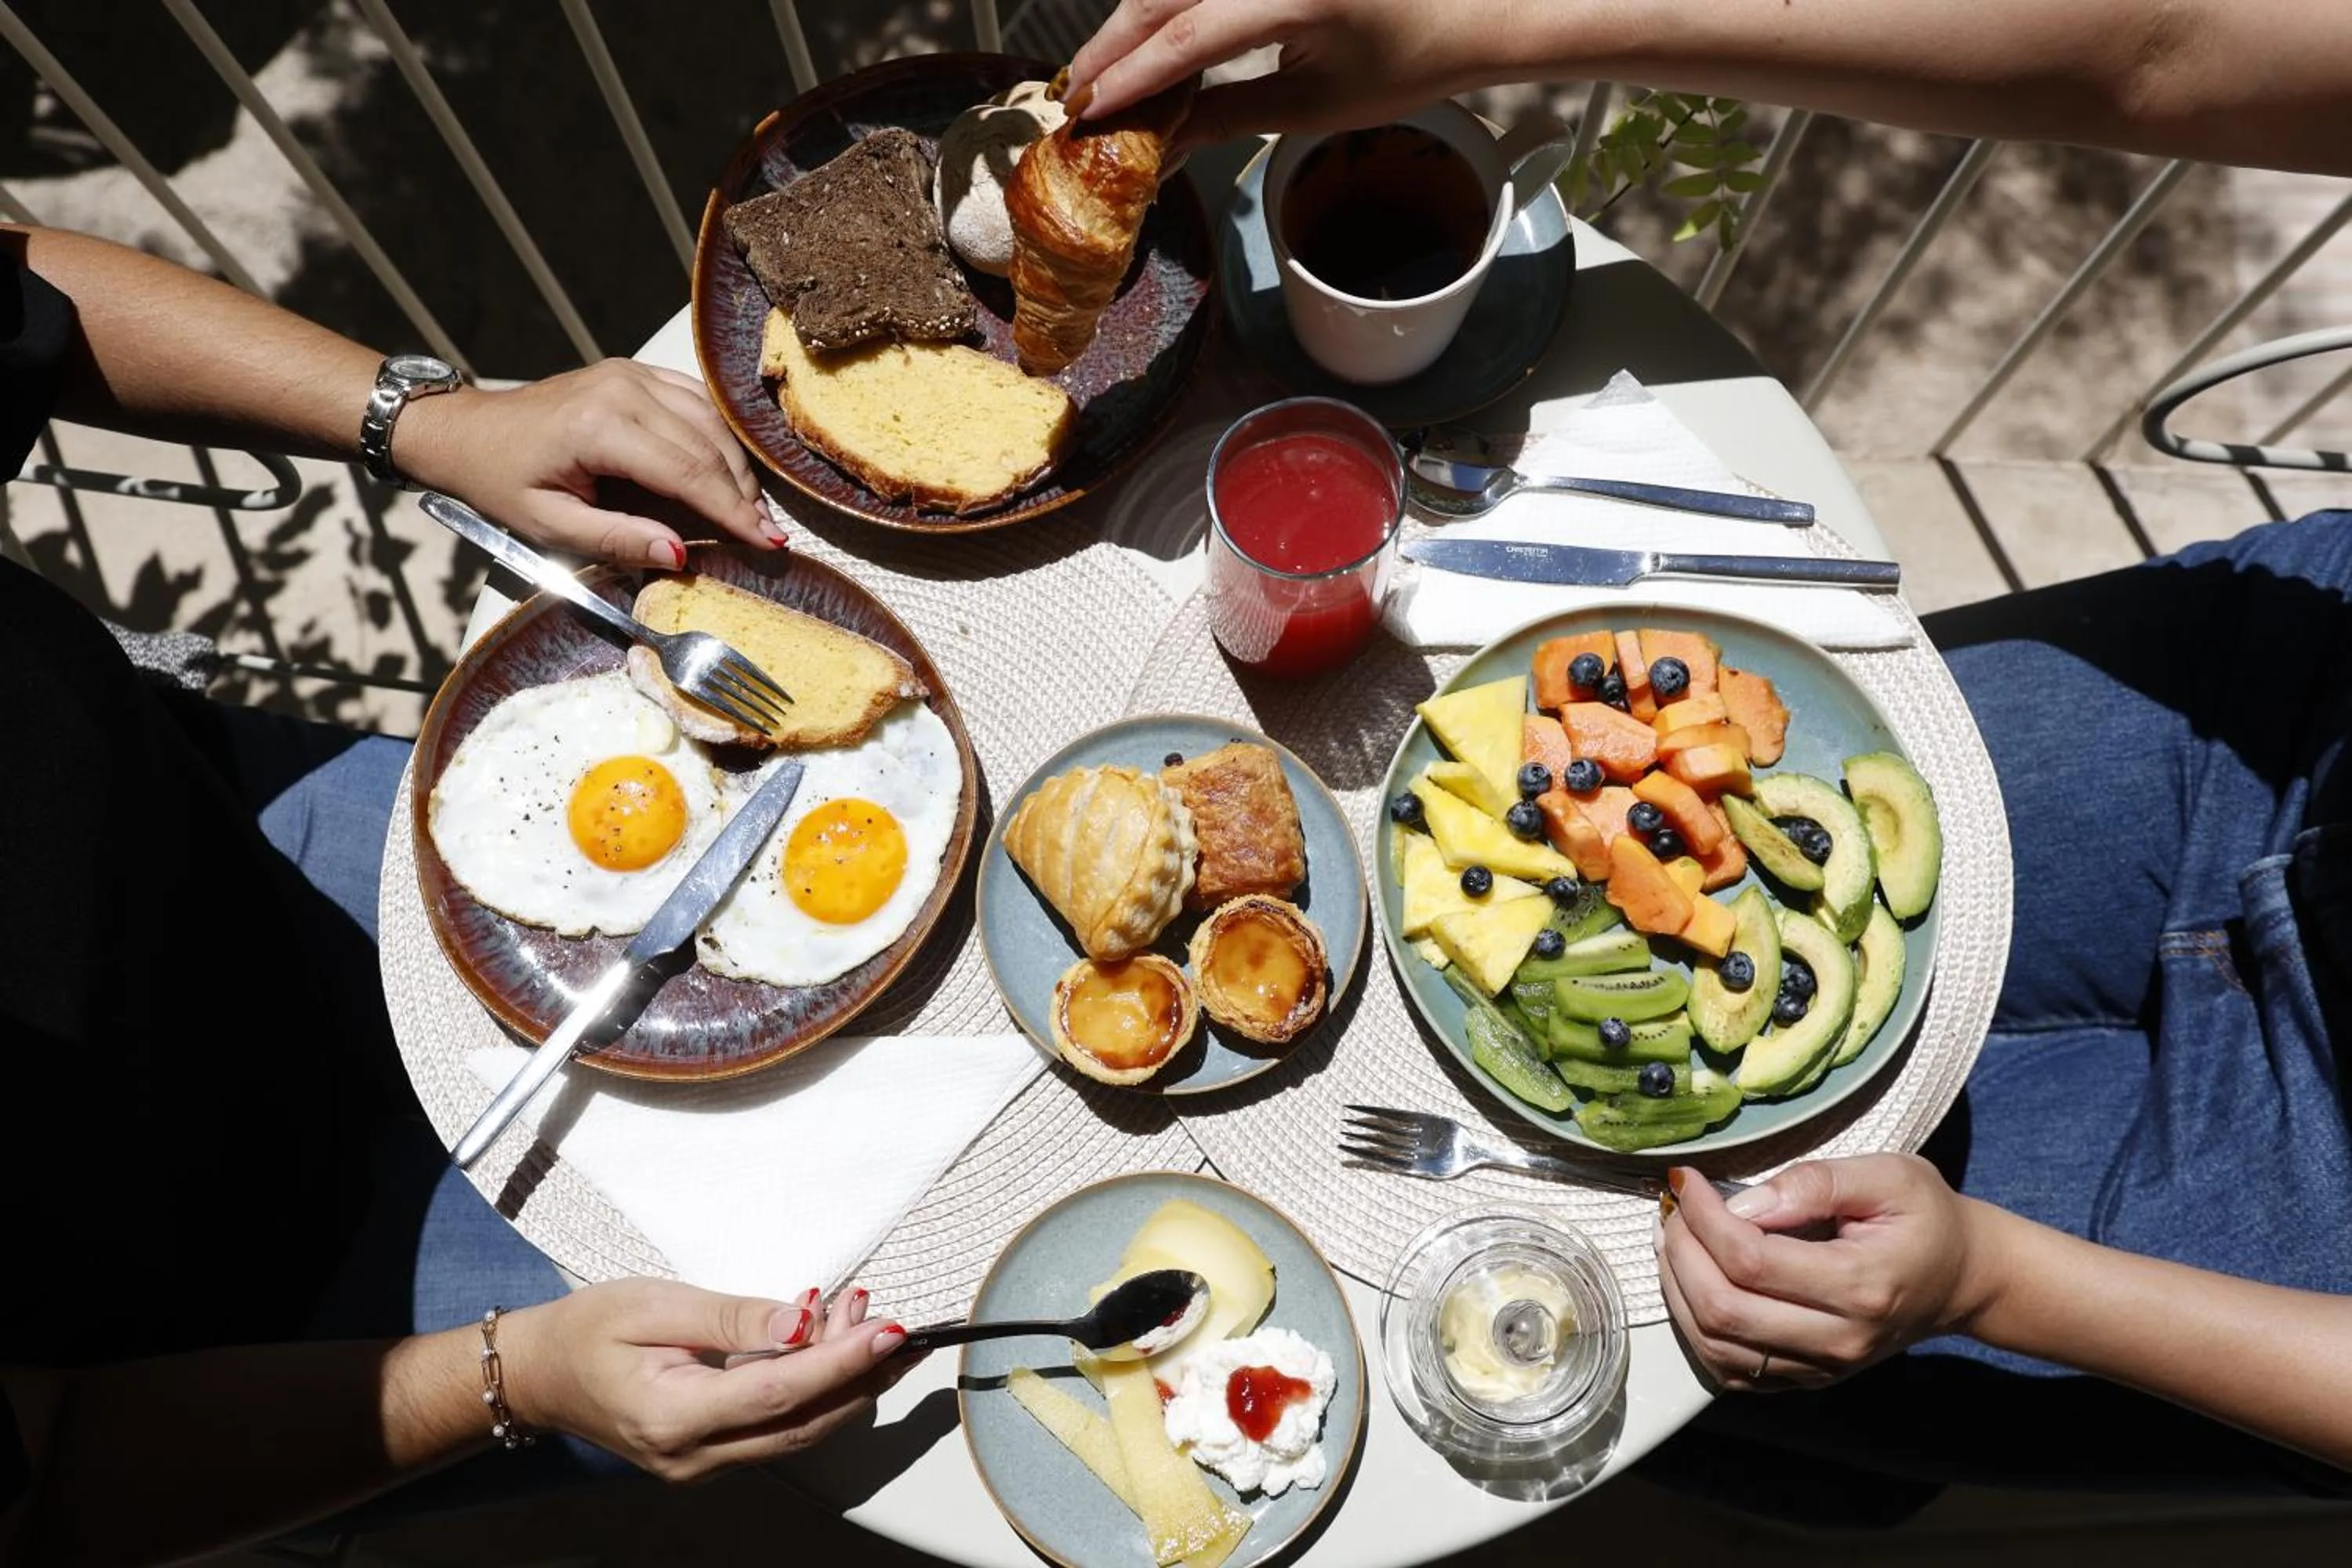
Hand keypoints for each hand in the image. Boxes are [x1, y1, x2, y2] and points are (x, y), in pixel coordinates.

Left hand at [395, 359, 786, 567]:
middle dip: (742, 493)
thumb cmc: (500, 482)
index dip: (732, 510)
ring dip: (736, 466)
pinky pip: (695, 400)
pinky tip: (729, 468)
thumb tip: (680, 555)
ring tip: (750, 510)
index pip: (687, 471)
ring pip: (709, 419)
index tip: (766, 542)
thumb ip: (617, 538)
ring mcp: (631, 373)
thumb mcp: (549, 526)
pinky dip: (719, 436)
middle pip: (707, 444)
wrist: (465, 431)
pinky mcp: (634, 371)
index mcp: (599, 428)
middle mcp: (622, 389)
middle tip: (767, 535)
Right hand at [497, 1278, 914, 1480]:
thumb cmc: (590, 1329)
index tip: (890, 1331)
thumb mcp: (657, 1304)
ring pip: (797, 1432)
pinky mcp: (711, 1457)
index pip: (779, 1393)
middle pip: (802, 1424)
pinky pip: (777, 1430)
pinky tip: (828, 1345)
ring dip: (842, 1381)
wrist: (542, 1374)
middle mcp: (692, 1456)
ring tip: (866, 1322)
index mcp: (672, 1415)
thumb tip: (803, 1325)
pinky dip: (813, 1390)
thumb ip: (734, 1317)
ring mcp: (702, 1466)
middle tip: (896, 1327)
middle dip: (860, 1375)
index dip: (841, 1362)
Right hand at [1068, 0, 1493, 148]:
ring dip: (1131, 24)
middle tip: (1075, 96)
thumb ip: (1228, 117)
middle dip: (1111, 46)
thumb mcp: (1312, 107)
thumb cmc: (1405, 64)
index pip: (1185, 39)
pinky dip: (1164, 8)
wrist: (1468, 10)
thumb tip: (1160, 145)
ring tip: (1101, 75)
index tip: (1085, 113)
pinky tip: (1147, 44)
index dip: (1128, 78)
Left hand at [1656, 1155, 2002, 1390]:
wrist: (1963, 1279)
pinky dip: (1694, 1325)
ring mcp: (1822, 1368)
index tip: (1686, 1181)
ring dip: (1677, 1288)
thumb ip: (1815, 1183)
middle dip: (1680, 1251)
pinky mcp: (1806, 1379)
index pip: (1751, 1260)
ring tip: (1672, 1238)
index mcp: (1862, 1286)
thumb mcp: (1889, 1176)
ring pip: (1716, 1344)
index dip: (1703, 1218)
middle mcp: (1840, 1340)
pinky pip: (1729, 1368)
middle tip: (1673, 1209)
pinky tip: (1690, 1281)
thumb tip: (1743, 1204)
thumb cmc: (1926, 1219)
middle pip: (1723, 1308)